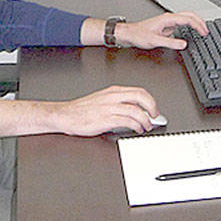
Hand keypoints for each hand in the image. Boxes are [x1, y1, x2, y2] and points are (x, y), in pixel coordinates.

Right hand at [47, 85, 163, 135]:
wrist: (64, 115)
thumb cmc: (81, 110)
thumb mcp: (102, 99)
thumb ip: (117, 102)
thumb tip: (133, 109)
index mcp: (113, 91)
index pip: (138, 91)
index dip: (150, 100)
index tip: (154, 108)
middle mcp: (113, 97)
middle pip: (140, 97)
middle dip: (152, 107)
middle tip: (155, 116)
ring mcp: (109, 108)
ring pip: (136, 110)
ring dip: (145, 120)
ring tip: (147, 126)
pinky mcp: (106, 119)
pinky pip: (127, 121)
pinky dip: (136, 126)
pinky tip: (137, 129)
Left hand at [116, 11, 207, 49]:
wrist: (129, 34)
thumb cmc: (138, 35)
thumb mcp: (155, 41)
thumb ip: (170, 42)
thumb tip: (183, 44)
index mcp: (167, 19)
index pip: (188, 19)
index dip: (198, 25)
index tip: (204, 32)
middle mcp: (169, 18)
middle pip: (189, 15)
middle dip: (200, 22)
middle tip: (206, 30)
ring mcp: (168, 21)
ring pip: (186, 18)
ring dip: (195, 23)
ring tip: (202, 30)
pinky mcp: (167, 26)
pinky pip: (182, 23)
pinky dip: (190, 26)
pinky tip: (191, 31)